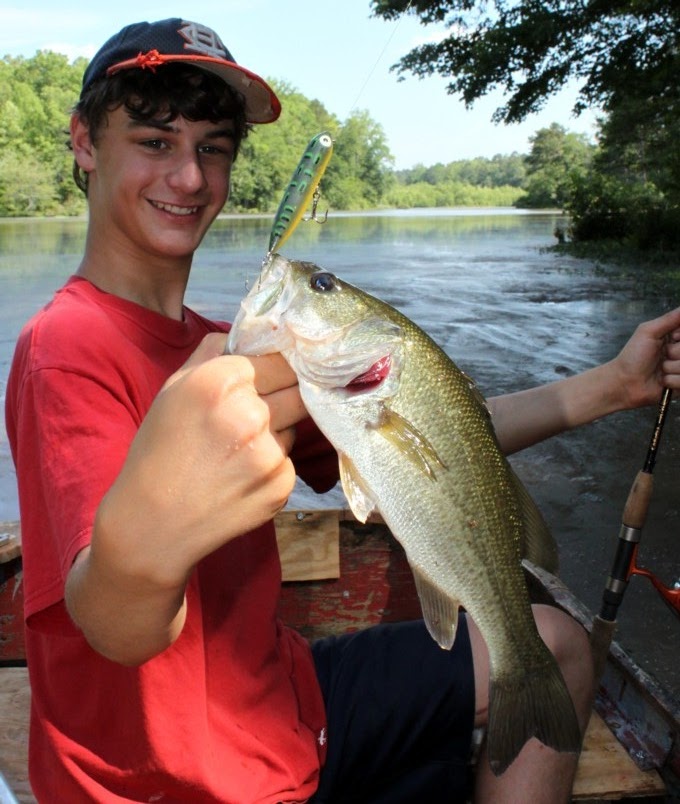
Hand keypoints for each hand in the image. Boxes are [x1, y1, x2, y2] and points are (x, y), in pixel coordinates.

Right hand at [96, 333, 304, 585]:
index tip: (270, 377)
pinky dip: (273, 466)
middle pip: (297, 389)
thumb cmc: (158, 451)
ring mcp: (269, 453)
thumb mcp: (172, 389)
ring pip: (294, 425)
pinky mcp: (281, 486)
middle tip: (256, 415)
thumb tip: (246, 335)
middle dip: (282, 396)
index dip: (274, 369)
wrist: (151, 523)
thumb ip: (212, 353)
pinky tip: (241, 477)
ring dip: (276, 431)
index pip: (279, 359)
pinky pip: (289, 461)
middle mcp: (250, 413)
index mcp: (221, 381)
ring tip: (237, 451)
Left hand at [609, 306, 679, 408]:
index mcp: (675, 336)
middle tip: (663, 355)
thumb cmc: (632, 356)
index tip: (673, 338)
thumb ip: (669, 319)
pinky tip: (662, 381)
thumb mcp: (648, 332)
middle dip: (675, 352)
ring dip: (672, 368)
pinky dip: (672, 381)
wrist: (623, 383)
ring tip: (660, 369)